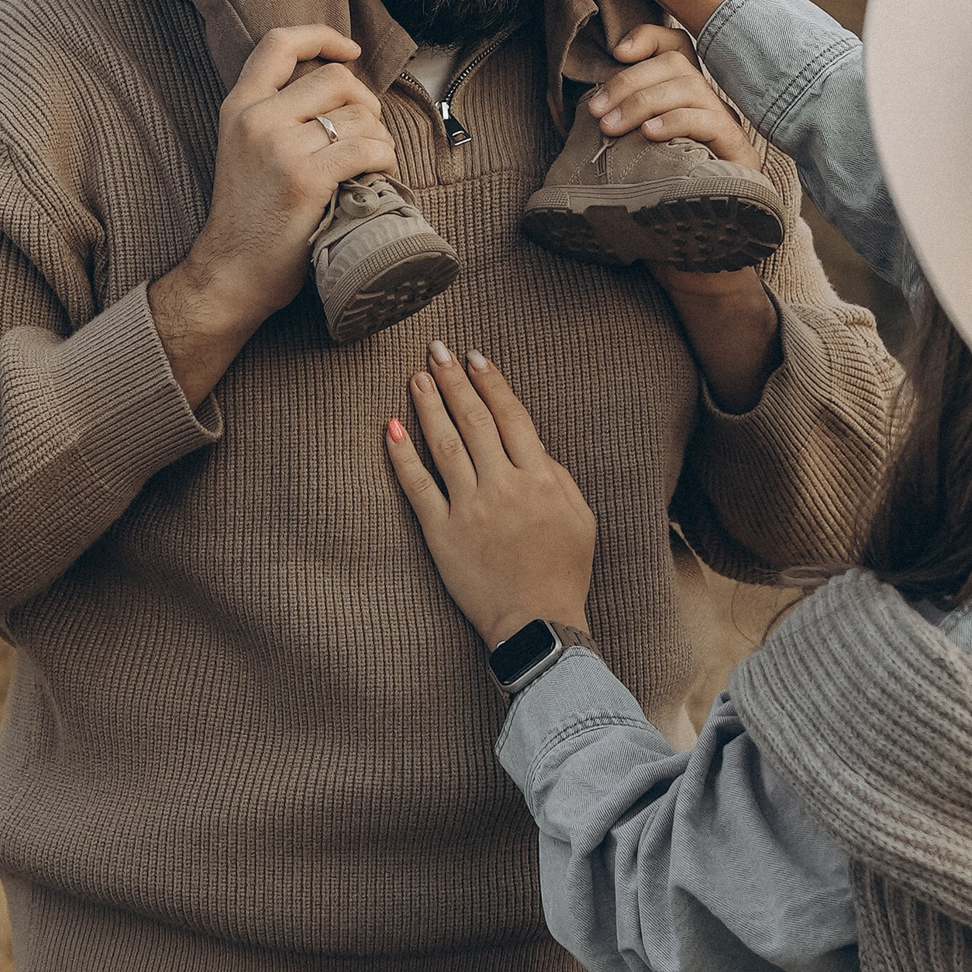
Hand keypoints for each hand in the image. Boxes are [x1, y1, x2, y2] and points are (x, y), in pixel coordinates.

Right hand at [151, 26, 397, 403]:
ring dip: (380, 138)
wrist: (231, 271)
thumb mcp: (245, 148)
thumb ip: (277, 113)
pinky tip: (379, 175)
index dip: (322, 36)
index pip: (279, 43)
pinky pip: (367, 148)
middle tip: (369, 133)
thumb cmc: (250, 215)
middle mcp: (256, 119)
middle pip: (336, 79)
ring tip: (372, 163)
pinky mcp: (305, 179)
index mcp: (239, 106)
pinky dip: (385, 159)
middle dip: (366, 102)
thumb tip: (342, 88)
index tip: (350, 50)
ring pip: (359, 116)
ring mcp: (280, 148)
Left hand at [384, 344, 597, 647]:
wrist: (537, 621)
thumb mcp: (580, 517)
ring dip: (429, 406)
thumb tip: (530, 444)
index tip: (476, 357)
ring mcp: (469, 510)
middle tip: (437, 350)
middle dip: (454, 381)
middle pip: (474, 422)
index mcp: (540, 479)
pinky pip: (417, 488)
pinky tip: (391, 427)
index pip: (511, 417)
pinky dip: (402, 456)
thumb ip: (557, 475)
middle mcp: (503, 487)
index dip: (492, 383)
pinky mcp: (442, 534)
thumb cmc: (563, 570)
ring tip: (416, 377)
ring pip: (444, 445)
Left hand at [587, 23, 782, 406]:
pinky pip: (711, 122)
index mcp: (685, 99)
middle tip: (596, 113)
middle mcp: (711, 106)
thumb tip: (580, 108)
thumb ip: (618, 129)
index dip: (648, 37)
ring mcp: (728, 129)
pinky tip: (650, 135)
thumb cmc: (658, 208)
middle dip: (629, 81)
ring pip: (690, 87)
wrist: (695, 262)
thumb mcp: (631, 161)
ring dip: (643, 101)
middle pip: (677, 64)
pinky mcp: (738, 155)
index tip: (616, 50)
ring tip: (612, 127)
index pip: (677, 45)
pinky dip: (676, 121)